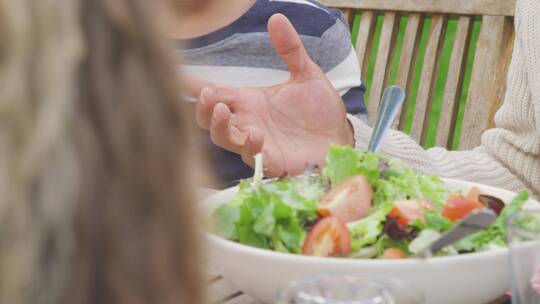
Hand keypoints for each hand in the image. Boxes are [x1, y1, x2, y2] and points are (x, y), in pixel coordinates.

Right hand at [185, 14, 353, 176]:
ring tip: (222, 109)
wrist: (341, 138)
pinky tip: (255, 134)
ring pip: (223, 137)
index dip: (194, 84)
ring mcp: (256, 142)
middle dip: (203, 106)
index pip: (217, 91)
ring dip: (218, 125)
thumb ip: (290, 49)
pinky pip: (251, 156)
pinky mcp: (270, 160)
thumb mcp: (306, 74)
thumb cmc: (320, 111)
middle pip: (210, 117)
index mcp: (250, 101)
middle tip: (206, 93)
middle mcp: (247, 121)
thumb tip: (276, 17)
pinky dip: (249, 146)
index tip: (176, 74)